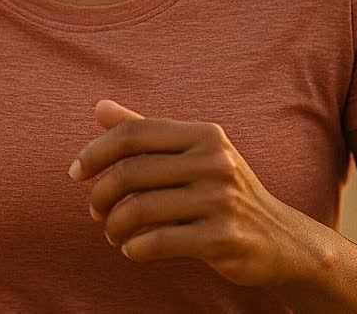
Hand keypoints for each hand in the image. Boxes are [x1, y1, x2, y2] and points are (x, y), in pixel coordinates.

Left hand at [67, 99, 315, 286]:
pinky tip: (132, 250)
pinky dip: (134, 249)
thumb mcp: (194, 155)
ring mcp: (221, 200)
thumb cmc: (224, 193)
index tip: (75, 173)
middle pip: (130, 172)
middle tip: (96, 212)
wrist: (281, 239)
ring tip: (114, 234)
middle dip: (101, 196)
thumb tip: (99, 107)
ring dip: (114, 226)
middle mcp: (215, 162)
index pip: (133, 133)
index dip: (95, 151)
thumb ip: (147, 132)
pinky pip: (158, 242)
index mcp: (205, 135)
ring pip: (139, 210)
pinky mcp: (222, 238)